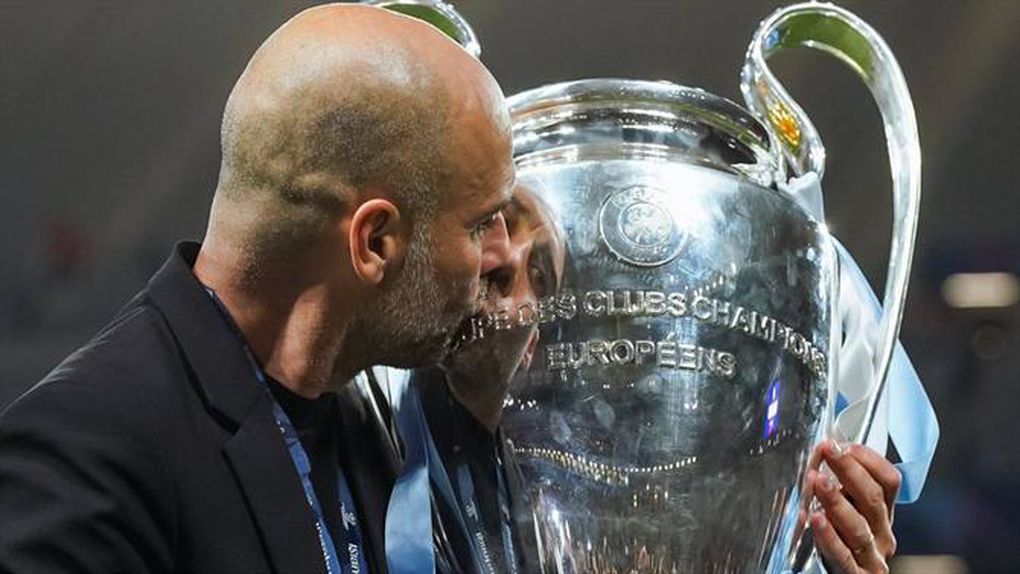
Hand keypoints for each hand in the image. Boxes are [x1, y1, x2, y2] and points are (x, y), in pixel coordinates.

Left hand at [807, 441, 901, 573]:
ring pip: (859, 526)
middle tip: (827, 451)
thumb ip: (839, 486)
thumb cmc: (842, 540)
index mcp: (883, 512)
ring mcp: (872, 557)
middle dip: (848, 470)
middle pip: (873, 498)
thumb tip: (823, 450)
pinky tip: (816, 520)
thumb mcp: (847, 510)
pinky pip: (843, 556)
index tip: (841, 444)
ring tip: (817, 481)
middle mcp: (882, 533)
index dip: (867, 459)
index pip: (889, 480)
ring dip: (836, 500)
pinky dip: (829, 536)